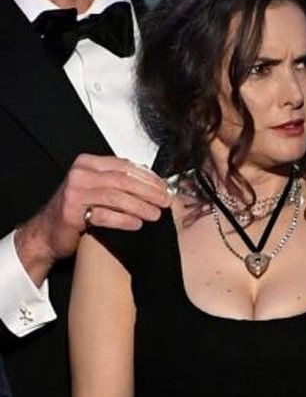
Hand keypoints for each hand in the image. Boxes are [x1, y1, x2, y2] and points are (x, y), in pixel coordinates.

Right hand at [14, 155, 170, 285]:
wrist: (47, 232)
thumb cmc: (77, 211)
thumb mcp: (97, 189)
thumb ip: (119, 182)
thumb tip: (154, 182)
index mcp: (88, 164)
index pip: (125, 166)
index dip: (148, 177)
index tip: (165, 188)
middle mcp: (80, 175)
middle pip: (123, 180)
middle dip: (148, 191)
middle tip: (165, 202)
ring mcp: (74, 193)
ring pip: (115, 196)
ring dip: (140, 206)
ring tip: (155, 214)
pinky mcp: (71, 213)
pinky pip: (103, 215)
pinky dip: (123, 220)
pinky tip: (137, 224)